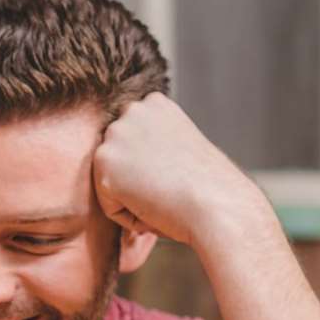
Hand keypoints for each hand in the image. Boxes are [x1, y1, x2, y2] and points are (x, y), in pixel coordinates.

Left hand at [93, 93, 269, 249]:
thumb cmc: (208, 187)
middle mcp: (132, 111)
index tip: (177, 173)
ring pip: (112, 182)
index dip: (156, 168)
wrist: (216, 204)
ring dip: (134, 197)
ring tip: (164, 196)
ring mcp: (115, 135)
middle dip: (140, 181)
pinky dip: (130, 216)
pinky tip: (155, 208)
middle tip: (170, 188)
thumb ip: (155, 144)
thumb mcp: (182, 148)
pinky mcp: (103, 163)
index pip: (135, 144)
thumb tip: (134, 163)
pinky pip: (110, 205)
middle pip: (120, 161)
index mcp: (154, 103)